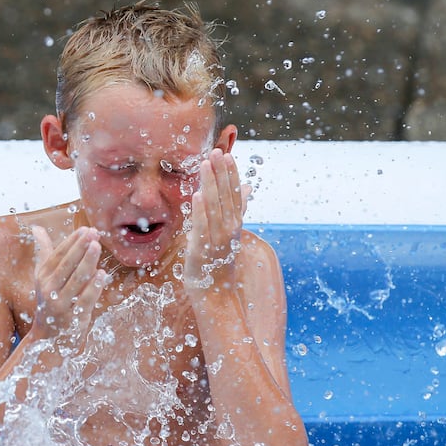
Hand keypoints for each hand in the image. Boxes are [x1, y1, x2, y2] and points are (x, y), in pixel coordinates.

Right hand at [31, 225, 106, 348]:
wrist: (47, 337)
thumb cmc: (49, 299)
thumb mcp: (42, 275)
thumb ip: (43, 251)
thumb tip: (36, 227)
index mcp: (43, 277)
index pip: (58, 255)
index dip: (72, 242)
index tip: (85, 229)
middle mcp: (49, 290)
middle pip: (66, 265)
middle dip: (80, 248)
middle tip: (93, 233)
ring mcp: (60, 304)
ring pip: (75, 281)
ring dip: (87, 263)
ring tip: (97, 247)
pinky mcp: (73, 318)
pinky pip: (84, 300)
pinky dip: (93, 287)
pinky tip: (102, 274)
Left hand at [184, 149, 250, 292]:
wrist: (216, 294)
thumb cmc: (219, 262)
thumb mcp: (230, 232)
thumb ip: (237, 208)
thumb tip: (247, 187)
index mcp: (234, 223)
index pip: (234, 194)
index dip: (231, 174)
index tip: (227, 155)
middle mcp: (229, 229)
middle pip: (226, 196)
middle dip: (221, 173)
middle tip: (217, 151)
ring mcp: (217, 239)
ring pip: (215, 207)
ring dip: (211, 184)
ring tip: (206, 164)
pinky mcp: (202, 250)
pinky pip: (202, 227)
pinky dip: (201, 211)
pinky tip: (198, 195)